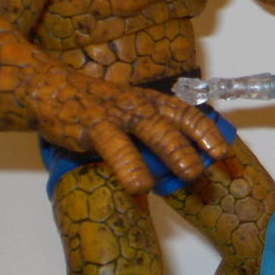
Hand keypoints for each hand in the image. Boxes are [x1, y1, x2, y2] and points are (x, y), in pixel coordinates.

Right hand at [29, 68, 227, 194]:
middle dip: (198, 144)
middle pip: (175, 123)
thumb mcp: (128, 115)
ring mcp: (117, 114)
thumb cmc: (95, 107)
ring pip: (153, 130)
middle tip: (215, 168)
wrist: (48, 89)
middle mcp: (140, 105)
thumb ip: (150, 139)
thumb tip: (175, 174)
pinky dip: (129, 166)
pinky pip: (115, 146)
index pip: (187, 114)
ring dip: (175, 150)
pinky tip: (140, 185)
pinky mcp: (93, 127)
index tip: (226, 153)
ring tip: (191, 173)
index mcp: (151, 102)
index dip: (208, 132)